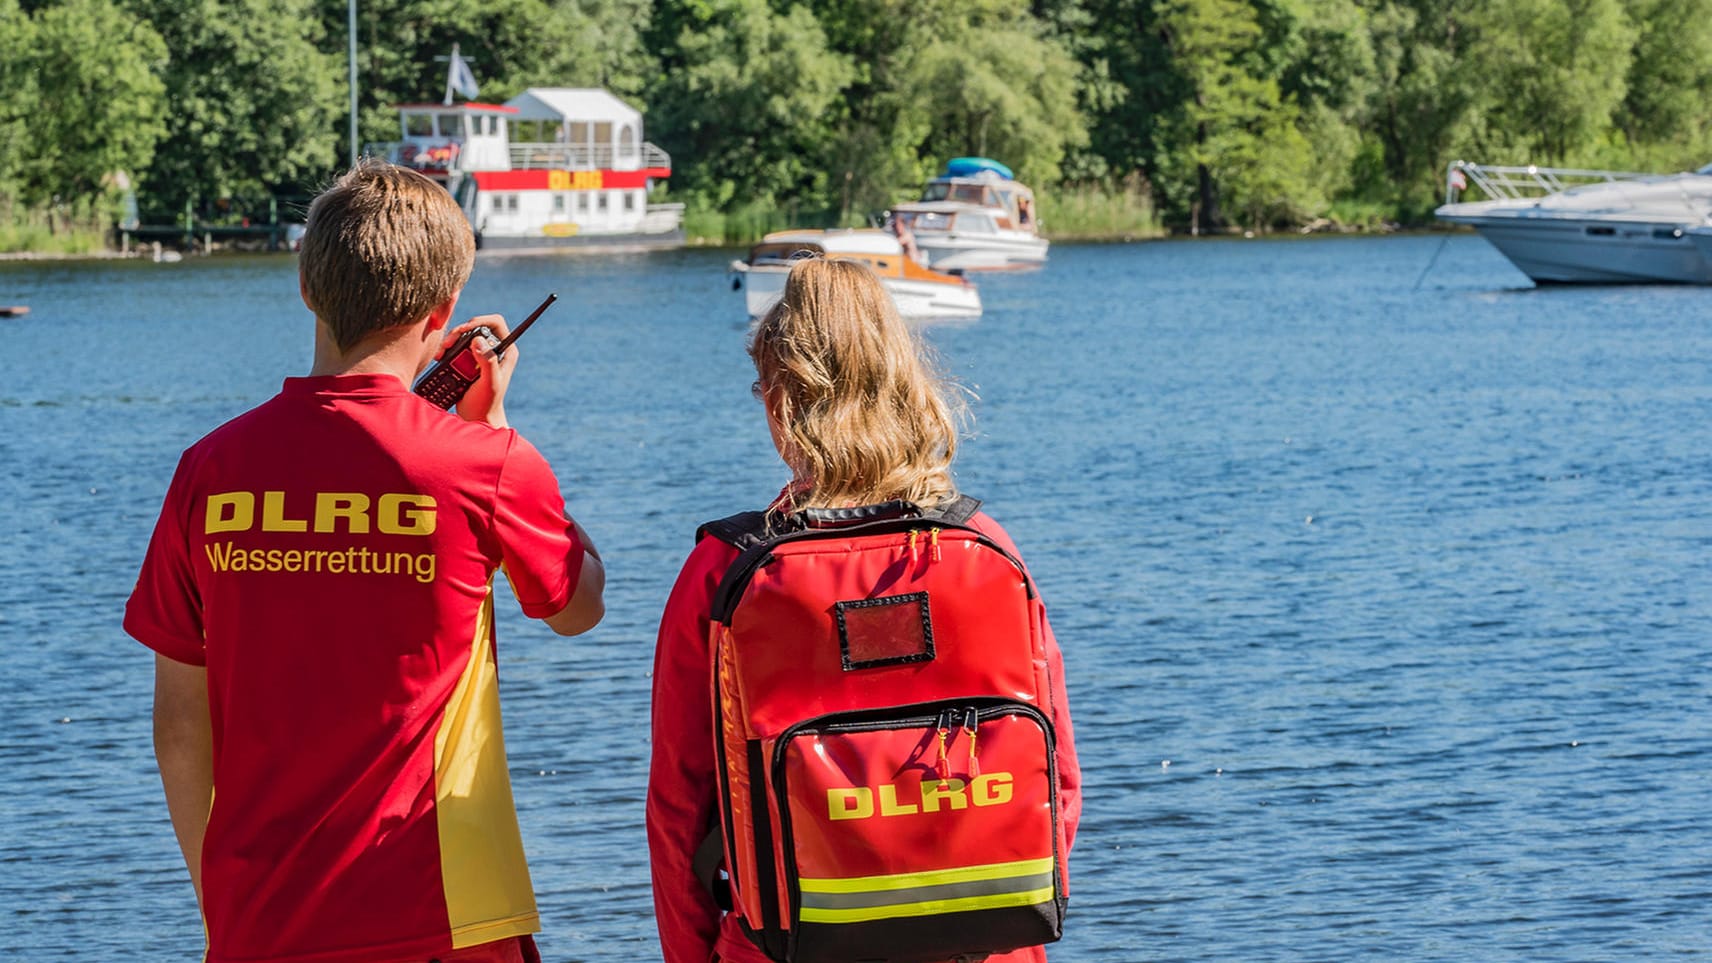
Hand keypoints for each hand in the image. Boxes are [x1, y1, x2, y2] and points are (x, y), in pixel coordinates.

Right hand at [439, 313, 514, 427]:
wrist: (476, 418)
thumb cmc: (486, 404)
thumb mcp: (489, 384)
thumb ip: (487, 362)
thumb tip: (478, 340)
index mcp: (506, 350)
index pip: (495, 322)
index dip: (479, 320)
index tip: (463, 330)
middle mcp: (494, 349)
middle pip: (475, 326)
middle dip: (458, 331)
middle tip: (447, 345)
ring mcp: (479, 354)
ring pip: (462, 335)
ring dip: (449, 341)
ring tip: (440, 354)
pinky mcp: (466, 361)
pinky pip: (454, 347)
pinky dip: (445, 350)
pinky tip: (439, 358)